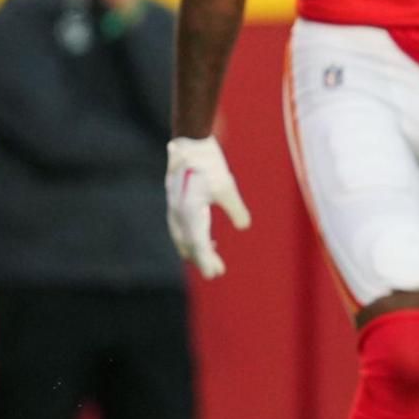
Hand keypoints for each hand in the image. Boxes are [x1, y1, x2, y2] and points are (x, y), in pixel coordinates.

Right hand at [165, 136, 251, 278]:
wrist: (189, 145)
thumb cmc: (209, 165)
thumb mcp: (227, 187)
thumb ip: (236, 209)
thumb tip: (244, 227)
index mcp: (188, 212)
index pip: (197, 243)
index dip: (206, 260)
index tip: (214, 274)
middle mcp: (177, 214)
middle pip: (189, 244)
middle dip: (202, 259)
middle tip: (218, 271)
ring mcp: (174, 210)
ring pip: (184, 238)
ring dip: (197, 250)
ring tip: (213, 262)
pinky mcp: (177, 205)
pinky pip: (183, 229)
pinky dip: (193, 239)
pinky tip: (209, 240)